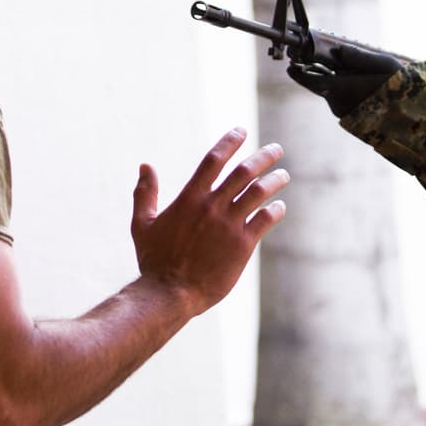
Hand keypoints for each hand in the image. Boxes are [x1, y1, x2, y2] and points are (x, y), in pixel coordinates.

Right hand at [131, 128, 287, 314]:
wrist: (170, 294)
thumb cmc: (154, 261)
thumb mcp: (142, 224)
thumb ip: (144, 193)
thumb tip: (144, 166)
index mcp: (189, 198)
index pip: (214, 160)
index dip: (229, 142)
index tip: (241, 131)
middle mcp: (212, 207)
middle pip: (244, 172)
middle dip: (264, 156)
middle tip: (277, 149)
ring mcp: (229, 225)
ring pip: (259, 193)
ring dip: (274, 180)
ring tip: (283, 175)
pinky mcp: (243, 245)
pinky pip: (266, 220)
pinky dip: (276, 210)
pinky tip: (280, 207)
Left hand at [287, 43, 403, 116]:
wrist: (416, 123)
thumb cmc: (401, 91)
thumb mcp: (383, 65)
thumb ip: (358, 57)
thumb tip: (338, 50)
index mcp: (342, 88)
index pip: (310, 78)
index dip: (299, 71)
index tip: (290, 65)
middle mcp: (339, 103)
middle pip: (323, 84)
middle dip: (325, 72)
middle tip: (330, 59)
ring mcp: (346, 114)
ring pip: (336, 93)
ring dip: (341, 82)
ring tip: (362, 74)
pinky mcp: (354, 121)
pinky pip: (345, 102)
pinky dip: (349, 93)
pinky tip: (366, 88)